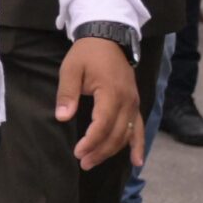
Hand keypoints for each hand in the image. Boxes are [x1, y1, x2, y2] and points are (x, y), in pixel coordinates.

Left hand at [61, 36, 143, 169]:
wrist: (108, 39)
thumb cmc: (86, 54)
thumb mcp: (70, 69)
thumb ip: (67, 94)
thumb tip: (62, 117)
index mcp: (111, 92)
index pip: (103, 124)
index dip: (91, 141)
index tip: (78, 152)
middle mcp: (127, 100)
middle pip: (116, 134)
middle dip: (100, 151)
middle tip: (83, 162)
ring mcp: (134, 103)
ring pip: (127, 134)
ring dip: (112, 151)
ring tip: (94, 162)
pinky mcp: (135, 104)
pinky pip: (139, 127)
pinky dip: (138, 145)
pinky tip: (137, 161)